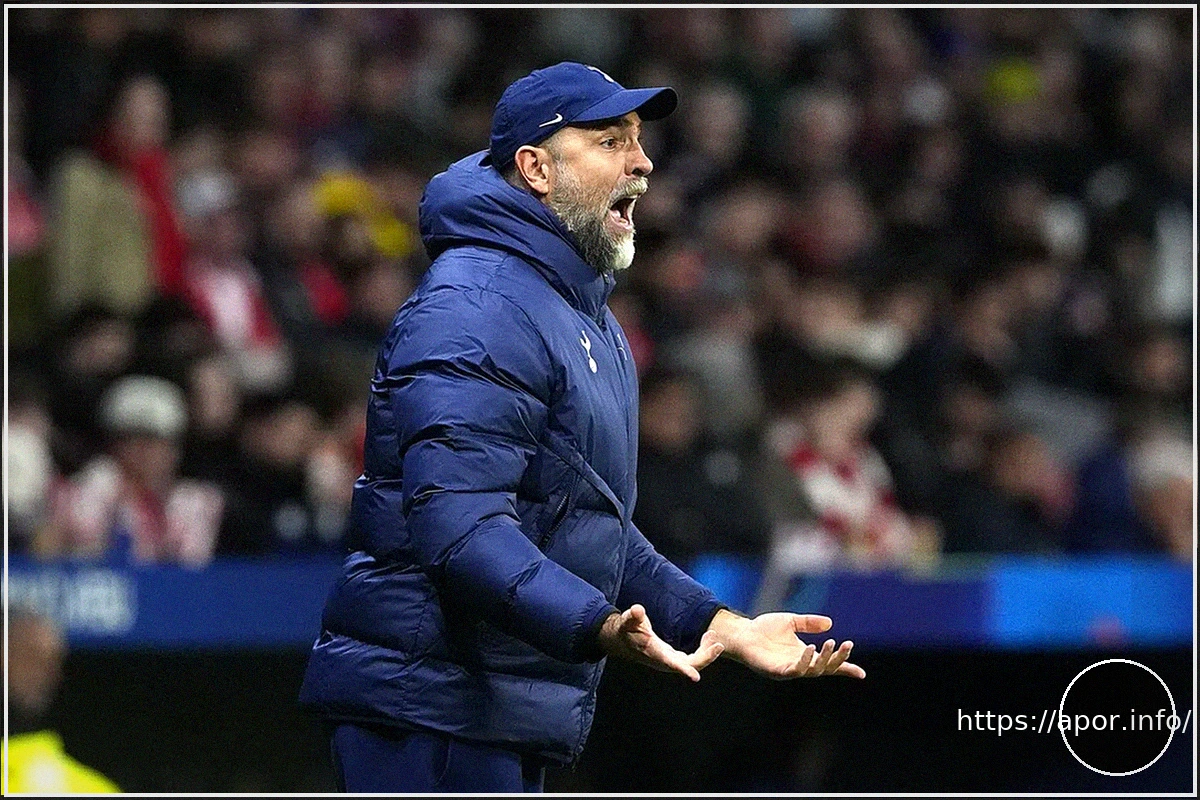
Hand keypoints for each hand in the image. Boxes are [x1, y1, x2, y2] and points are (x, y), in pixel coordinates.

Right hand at [597, 604, 723, 680]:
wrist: (622, 640)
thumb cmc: (626, 629)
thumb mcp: (627, 621)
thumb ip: (633, 616)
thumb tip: (637, 610)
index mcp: (653, 653)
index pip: (670, 664)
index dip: (683, 670)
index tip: (696, 677)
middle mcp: (664, 661)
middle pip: (689, 665)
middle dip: (705, 657)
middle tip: (719, 644)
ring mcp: (670, 660)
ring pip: (693, 663)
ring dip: (706, 652)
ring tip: (713, 635)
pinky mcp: (673, 657)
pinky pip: (693, 658)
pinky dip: (703, 649)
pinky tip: (708, 637)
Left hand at [707, 609, 864, 679]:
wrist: (743, 633)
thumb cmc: (765, 629)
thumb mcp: (791, 621)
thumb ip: (809, 623)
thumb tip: (830, 624)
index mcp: (805, 655)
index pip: (829, 664)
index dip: (845, 668)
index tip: (862, 674)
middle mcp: (800, 665)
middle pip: (825, 668)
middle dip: (838, 658)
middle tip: (846, 645)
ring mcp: (789, 669)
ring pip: (813, 670)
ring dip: (823, 658)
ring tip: (829, 643)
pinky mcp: (776, 671)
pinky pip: (794, 670)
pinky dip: (804, 661)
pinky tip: (809, 649)